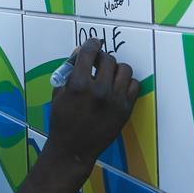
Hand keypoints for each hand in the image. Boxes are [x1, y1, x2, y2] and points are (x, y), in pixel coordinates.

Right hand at [47, 37, 139, 173]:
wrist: (73, 150)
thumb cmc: (62, 122)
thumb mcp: (59, 93)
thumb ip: (70, 71)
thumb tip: (80, 52)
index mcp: (79, 85)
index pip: (89, 52)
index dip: (92, 44)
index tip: (94, 43)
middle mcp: (99, 91)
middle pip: (108, 59)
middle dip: (102, 58)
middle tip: (97, 63)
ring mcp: (114, 100)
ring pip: (124, 69)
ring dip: (115, 69)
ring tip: (108, 75)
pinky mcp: (125, 110)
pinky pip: (134, 85)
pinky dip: (127, 83)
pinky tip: (117, 87)